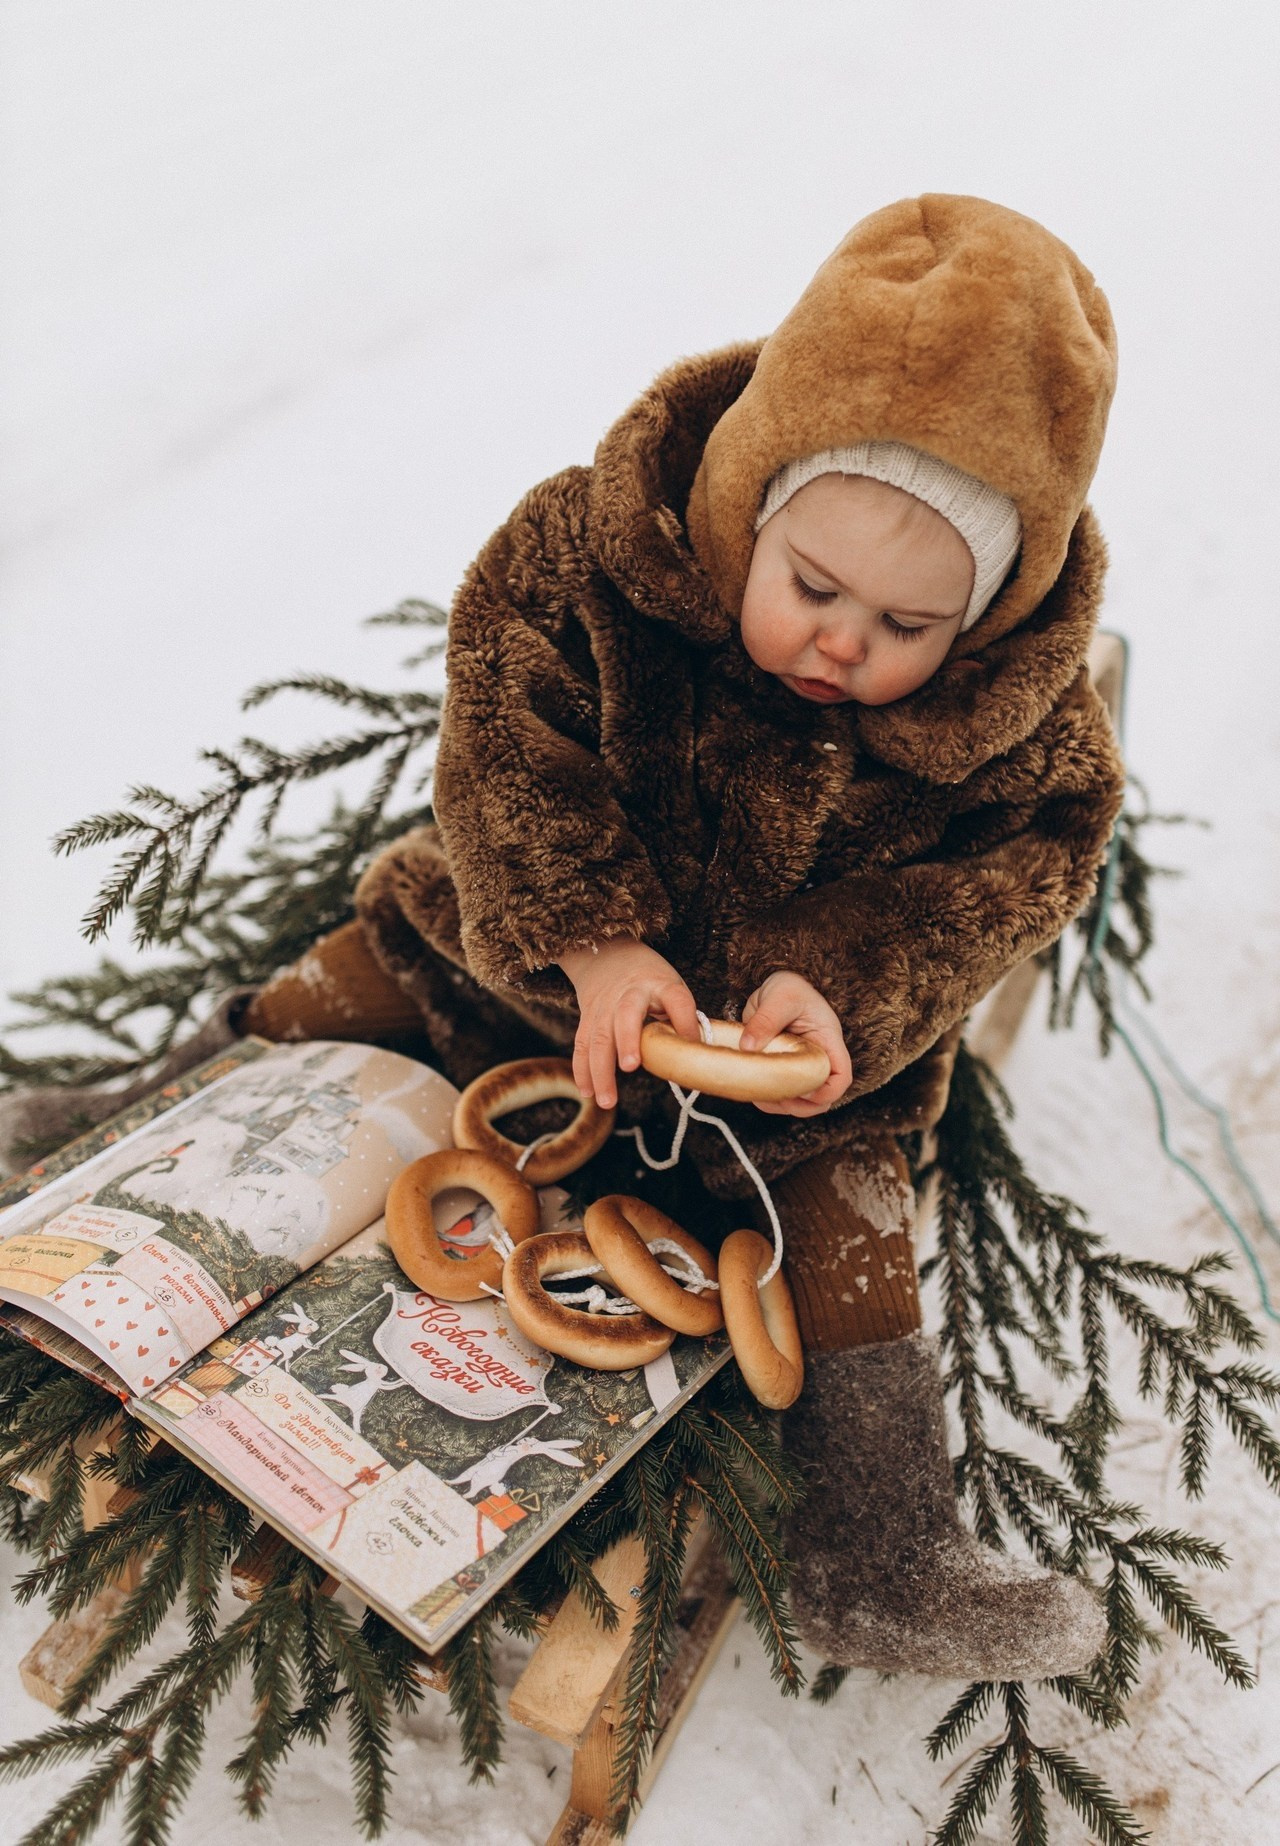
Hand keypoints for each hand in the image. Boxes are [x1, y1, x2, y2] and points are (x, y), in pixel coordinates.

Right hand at [559, 939, 700, 1109]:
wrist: (606, 955)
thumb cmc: (649, 980)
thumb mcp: (671, 987)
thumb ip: (681, 1017)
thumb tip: (694, 1056)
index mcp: (659, 984)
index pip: (677, 998)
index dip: (685, 1020)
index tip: (691, 1042)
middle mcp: (629, 994)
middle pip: (626, 1015)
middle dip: (626, 1041)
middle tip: (630, 1067)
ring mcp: (604, 1007)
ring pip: (597, 1038)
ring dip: (600, 1071)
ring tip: (607, 1101)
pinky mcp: (587, 1018)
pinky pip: (582, 1046)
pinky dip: (582, 1070)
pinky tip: (588, 1092)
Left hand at [737, 971, 852, 1115]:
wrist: (775, 988)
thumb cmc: (788, 988)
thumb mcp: (780, 996)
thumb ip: (766, 1020)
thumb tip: (747, 1047)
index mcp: (828, 1042)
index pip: (841, 1076)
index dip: (826, 1091)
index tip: (802, 1090)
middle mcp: (819, 1059)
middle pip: (822, 1098)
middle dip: (801, 1105)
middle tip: (777, 1098)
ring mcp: (802, 1068)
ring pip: (802, 1102)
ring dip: (783, 1105)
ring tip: (761, 1097)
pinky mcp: (784, 1071)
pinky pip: (783, 1095)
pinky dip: (770, 1100)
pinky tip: (756, 1093)